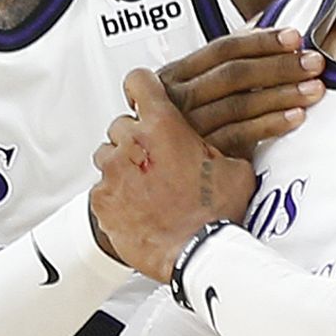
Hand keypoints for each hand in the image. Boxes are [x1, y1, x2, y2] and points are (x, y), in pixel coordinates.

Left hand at [90, 70, 255, 280]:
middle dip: (136, 139)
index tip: (142, 95)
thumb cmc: (215, 214)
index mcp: (164, 126)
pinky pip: (102, 189)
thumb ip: (221, 145)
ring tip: (146, 186)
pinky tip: (136, 209)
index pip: (138, 81)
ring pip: (107, 155)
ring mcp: (113, 172)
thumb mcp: (233, 168)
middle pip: (122, 125)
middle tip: (156, 160)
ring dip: (122, 166)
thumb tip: (233, 138)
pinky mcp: (102, 201)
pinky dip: (115, 196)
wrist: (197, 254)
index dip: (141, 87)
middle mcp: (133, 144)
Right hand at [158, 28, 324, 157]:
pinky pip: (241, 135)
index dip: (261, 41)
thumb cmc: (178, 130)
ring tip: (313, 88)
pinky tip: (295, 117)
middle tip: (312, 62)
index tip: (293, 37)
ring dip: (283, 93)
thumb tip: (259, 27)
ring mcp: (187, 128)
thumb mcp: (192, 90)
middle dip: (280, 65)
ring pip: (240, 103)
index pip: (222, 48)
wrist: (159, 181)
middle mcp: (177, 99)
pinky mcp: (200, 156)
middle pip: (234, 74)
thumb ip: (223, 61)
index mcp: (174, 76)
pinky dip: (271, 124)